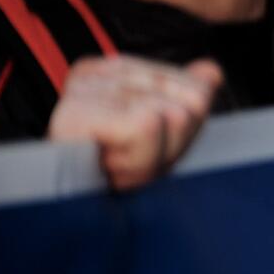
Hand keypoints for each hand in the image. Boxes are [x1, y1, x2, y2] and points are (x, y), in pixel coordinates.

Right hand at [47, 55, 222, 190]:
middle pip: (193, 102)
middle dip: (174, 145)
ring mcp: (90, 87)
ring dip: (155, 157)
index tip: (150, 145)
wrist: (62, 204)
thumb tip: (210, 71)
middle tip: (135, 159)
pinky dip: (139, 157)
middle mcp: (103, 70)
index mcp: (121, 69)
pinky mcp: (79, 111)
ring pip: (175, 115)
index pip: (198, 86)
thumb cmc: (109, 170)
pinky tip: (112, 164)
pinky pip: (147, 127)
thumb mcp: (161, 136)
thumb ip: (186, 98)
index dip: (187, 128)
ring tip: (121, 163)